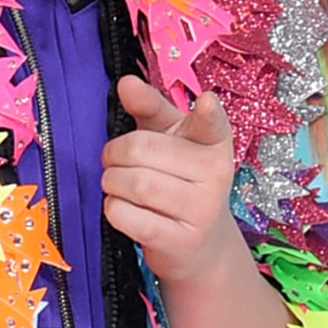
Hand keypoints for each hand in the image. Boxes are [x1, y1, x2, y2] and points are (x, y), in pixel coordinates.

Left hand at [101, 74, 244, 285]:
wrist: (200, 245)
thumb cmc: (178, 179)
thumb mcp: (168, 137)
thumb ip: (149, 107)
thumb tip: (126, 82)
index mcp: (214, 142)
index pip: (212, 124)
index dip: (208, 112)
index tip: (207, 102)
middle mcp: (215, 174)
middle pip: (142, 150)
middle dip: (114, 154)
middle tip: (112, 161)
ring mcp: (202, 210)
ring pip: (134, 184)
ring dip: (111, 182)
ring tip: (116, 184)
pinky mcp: (181, 241)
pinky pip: (128, 216)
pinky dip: (113, 208)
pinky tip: (122, 207)